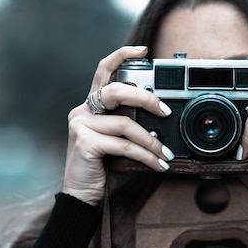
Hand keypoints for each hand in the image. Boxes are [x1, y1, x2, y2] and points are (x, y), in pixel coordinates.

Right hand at [62, 46, 172, 204]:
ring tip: (166, 154)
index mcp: (90, 107)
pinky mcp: (85, 143)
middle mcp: (82, 111)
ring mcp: (80, 126)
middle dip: (146, 98)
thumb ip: (128, 124)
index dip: (121, 56)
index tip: (143, 50)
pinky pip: (124, 145)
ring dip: (151, 141)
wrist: (81, 197)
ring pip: (125, 123)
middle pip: (116, 90)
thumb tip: (162, 119)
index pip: (103, 72)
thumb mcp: (116, 141)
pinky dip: (145, 156)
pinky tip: (157, 165)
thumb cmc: (102, 168)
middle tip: (166, 112)